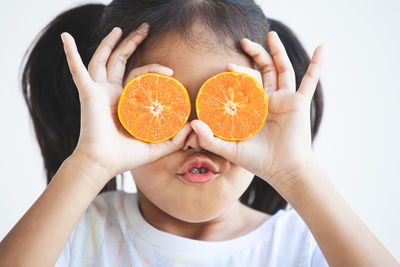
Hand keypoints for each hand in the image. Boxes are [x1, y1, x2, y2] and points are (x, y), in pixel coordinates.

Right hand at [61, 24, 191, 182]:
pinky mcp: (88, 93)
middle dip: (132, 43)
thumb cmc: (125, 157)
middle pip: (121, 61)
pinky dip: (70, 54)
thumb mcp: (155, 147)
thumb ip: (174, 139)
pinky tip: (65, 37)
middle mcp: (111, 93)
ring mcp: (98, 91)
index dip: (154, 69)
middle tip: (146, 29)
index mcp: (125, 102)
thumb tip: (192, 128)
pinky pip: (77, 70)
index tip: (170, 71)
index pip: (139, 77)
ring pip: (103, 60)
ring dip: (110, 43)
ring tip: (121, 28)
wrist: (103, 164)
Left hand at [191, 31, 323, 190]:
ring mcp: (285, 99)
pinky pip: (310, 80)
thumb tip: (192, 124)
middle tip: (243, 42)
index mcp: (253, 107)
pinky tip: (322, 47)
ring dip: (277, 51)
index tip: (225, 67)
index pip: (245, 84)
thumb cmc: (257, 161)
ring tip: (270, 34)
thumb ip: (211, 138)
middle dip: (254, 54)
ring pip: (282, 69)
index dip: (236, 73)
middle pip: (262, 71)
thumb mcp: (230, 149)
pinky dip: (317, 65)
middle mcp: (269, 100)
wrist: (282, 169)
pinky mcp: (299, 102)